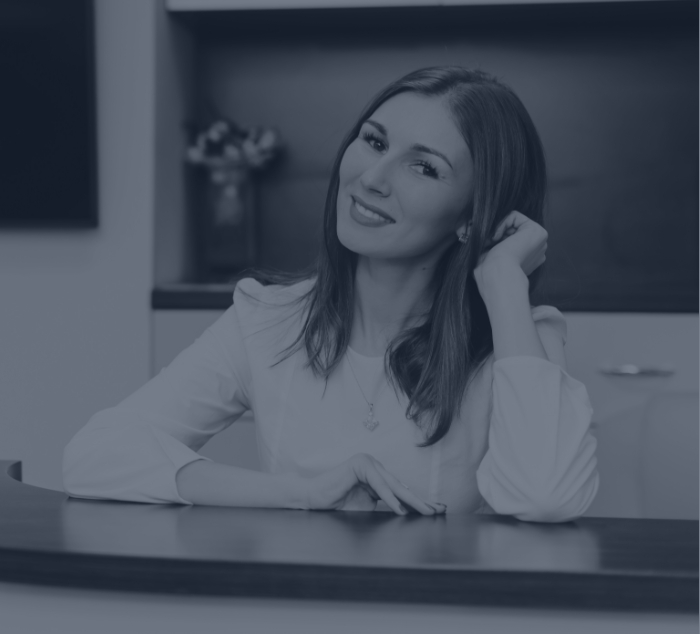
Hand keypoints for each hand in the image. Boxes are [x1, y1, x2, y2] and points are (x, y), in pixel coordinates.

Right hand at [299, 453, 446, 515]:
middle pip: (402, 487)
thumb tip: (407, 515)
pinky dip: (390, 498)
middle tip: (438, 510)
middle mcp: (376, 467)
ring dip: (411, 500)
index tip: (437, 511)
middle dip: (421, 500)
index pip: (402, 491)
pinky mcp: (360, 465)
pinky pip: (378, 485)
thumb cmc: (338, 505)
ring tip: (426, 511)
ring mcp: (368, 463)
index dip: (419, 501)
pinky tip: (401, 509)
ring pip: (393, 485)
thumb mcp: (367, 509)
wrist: (313, 499)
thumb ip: (385, 507)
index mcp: (378, 477)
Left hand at [472, 210, 547, 287]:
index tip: (487, 248)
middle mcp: (537, 252)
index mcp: (527, 261)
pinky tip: (497, 237)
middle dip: (498, 234)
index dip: (496, 242)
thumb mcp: (488, 258)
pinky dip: (501, 223)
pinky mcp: (538, 231)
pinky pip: (515, 216)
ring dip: (498, 229)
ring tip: (492, 242)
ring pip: (513, 224)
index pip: (510, 241)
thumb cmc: (489, 272)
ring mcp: (540, 242)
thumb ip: (490, 247)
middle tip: (487, 243)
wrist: (496, 275)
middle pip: (512, 231)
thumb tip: (481, 233)